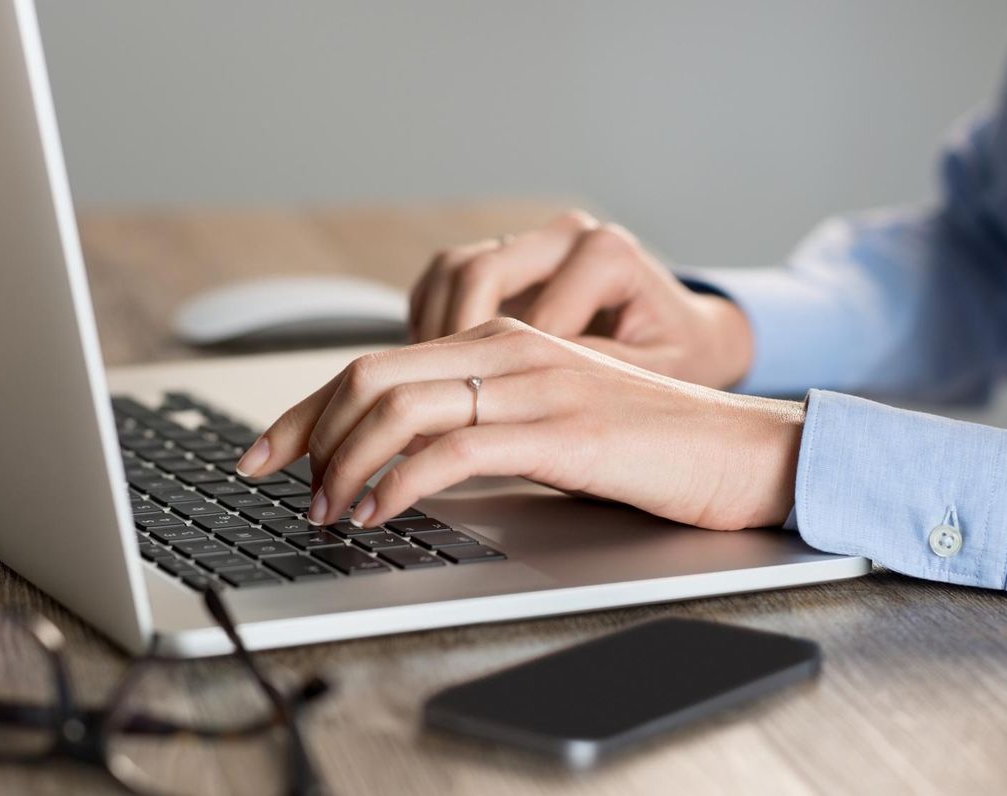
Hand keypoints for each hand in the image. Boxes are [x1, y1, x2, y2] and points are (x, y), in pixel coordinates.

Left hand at [235, 318, 802, 531]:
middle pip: (369, 377)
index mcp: (497, 336)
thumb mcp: (544, 416)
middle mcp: (507, 347)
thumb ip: (477, 421)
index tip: (265, 451)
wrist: (741, 448)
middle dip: (307, 434)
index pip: (373, 365)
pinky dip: (399, 484)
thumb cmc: (643, 441)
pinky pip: (453, 451)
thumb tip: (397, 463)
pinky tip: (381, 513)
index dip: (307, 410)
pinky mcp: (562, 431)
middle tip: (279, 485)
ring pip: (400, 408)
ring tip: (328, 510)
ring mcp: (534, 384)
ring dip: (345, 465)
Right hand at [408, 210, 753, 388]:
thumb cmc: (674, 361)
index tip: (482, 423)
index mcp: (607, 255)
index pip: (531, 313)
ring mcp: (533, 241)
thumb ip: (582, 378)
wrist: (687, 337)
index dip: (500, 375)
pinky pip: (446, 277)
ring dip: (433, 330)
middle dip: (450, 344)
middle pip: (477, 272)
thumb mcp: (646, 376)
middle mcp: (567, 235)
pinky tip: (435, 367)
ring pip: (452, 269)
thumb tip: (511, 397)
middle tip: (438, 403)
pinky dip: (430, 319)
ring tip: (430, 388)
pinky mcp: (506, 257)